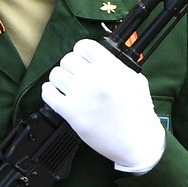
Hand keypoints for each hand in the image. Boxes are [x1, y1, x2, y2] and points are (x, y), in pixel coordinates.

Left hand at [40, 39, 165, 173]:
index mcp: (110, 67)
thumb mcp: (135, 80)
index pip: (84, 45)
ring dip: (60, 78)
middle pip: (68, 59)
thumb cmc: (139, 113)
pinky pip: (48, 94)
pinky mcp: (71, 113)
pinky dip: (49, 91)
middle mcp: (93, 78)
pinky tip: (55, 93)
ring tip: (66, 84)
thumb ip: (116, 67)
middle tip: (76, 75)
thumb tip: (99, 59)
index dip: (82, 52)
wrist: (137, 141)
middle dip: (71, 66)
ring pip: (56, 74)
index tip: (83, 59)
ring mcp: (80, 95)